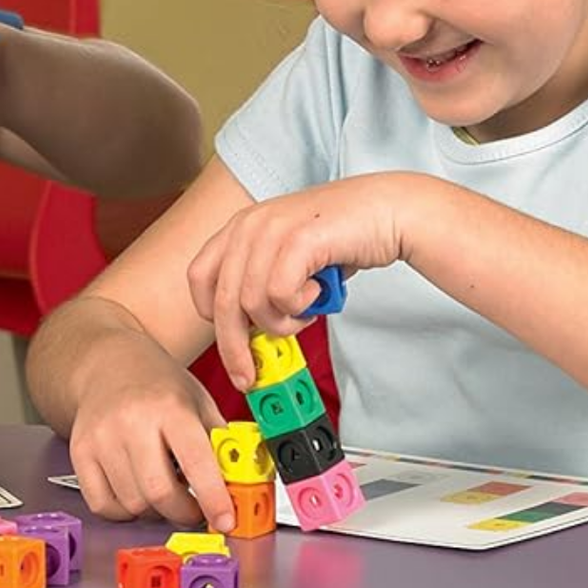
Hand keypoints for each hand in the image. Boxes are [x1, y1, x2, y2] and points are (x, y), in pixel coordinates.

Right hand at [67, 339, 232, 530]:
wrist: (109, 362)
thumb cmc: (158, 384)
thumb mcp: (199, 401)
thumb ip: (218, 442)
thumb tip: (238, 486)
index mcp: (170, 407)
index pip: (196, 462)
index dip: (214, 499)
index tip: (226, 520)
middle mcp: (132, 422)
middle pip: (159, 493)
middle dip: (184, 513)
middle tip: (196, 511)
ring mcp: (101, 438)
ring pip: (133, 504)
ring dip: (156, 511)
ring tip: (165, 490)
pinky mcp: (80, 452)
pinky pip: (103, 505)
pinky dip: (125, 511)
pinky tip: (136, 493)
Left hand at [187, 173, 423, 388]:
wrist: (388, 211)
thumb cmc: (342, 239)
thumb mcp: (288, 257)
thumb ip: (263, 285)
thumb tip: (247, 333)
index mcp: (240, 227)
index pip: (199, 277)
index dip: (211, 317)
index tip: (229, 344)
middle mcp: (249, 225)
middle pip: (222, 300)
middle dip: (234, 347)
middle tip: (248, 376)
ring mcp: (272, 229)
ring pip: (253, 304)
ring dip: (282, 323)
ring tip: (307, 311)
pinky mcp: (299, 239)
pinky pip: (281, 295)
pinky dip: (301, 307)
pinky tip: (318, 293)